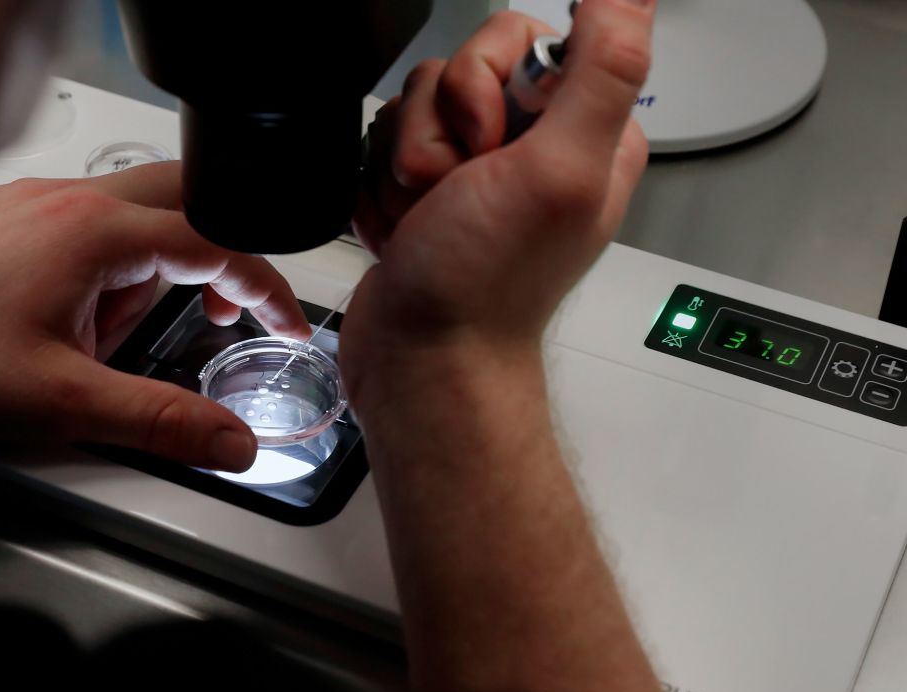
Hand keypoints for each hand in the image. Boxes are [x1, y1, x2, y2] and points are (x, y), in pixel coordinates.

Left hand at [0, 161, 310, 470]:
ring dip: (140, 270)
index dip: (263, 287)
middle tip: (213, 313)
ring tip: (99, 338)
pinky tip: (58, 317)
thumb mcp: (66, 406)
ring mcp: (25, 199)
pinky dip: (93, 263)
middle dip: (211, 259)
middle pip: (180, 199)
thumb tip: (232, 442)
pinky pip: (74, 220)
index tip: (283, 321)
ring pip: (124, 212)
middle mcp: (62, 199)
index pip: (215, 242)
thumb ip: (162, 422)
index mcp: (94, 233)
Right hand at [344, 2, 651, 414]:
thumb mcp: (562, 169)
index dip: (483, 81)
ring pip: (410, 111)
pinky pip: (380, 152)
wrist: (421, 359)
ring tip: (427, 221)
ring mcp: (471, 174)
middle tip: (454, 191)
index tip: (488, 143)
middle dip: (435, 133)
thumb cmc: (486, 284)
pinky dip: (379, 195)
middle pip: (455, 72)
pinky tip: (405, 234)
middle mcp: (529, 147)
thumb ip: (604, 69)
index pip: (522, 40)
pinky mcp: (422, 197)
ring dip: (401, 168)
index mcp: (581, 131)